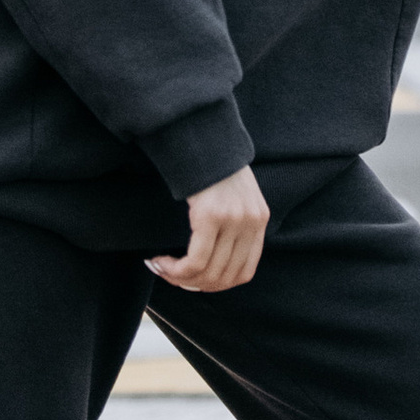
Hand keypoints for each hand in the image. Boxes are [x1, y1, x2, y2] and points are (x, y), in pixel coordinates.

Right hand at [147, 166, 269, 290]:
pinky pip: (195, 260)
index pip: (244, 273)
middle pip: (224, 278)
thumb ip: (234, 225)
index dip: (216, 285)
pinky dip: (175, 269)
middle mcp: (252, 222)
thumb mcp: (234, 196)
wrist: (202, 134)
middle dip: (194, 285)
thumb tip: (213, 265)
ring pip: (208, 273)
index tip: (193, 281)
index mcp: (260, 220)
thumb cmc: (211, 166)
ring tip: (161, 268)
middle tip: (171, 277)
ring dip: (179, 278)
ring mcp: (234, 220)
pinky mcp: (211, 216)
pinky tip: (159, 261)